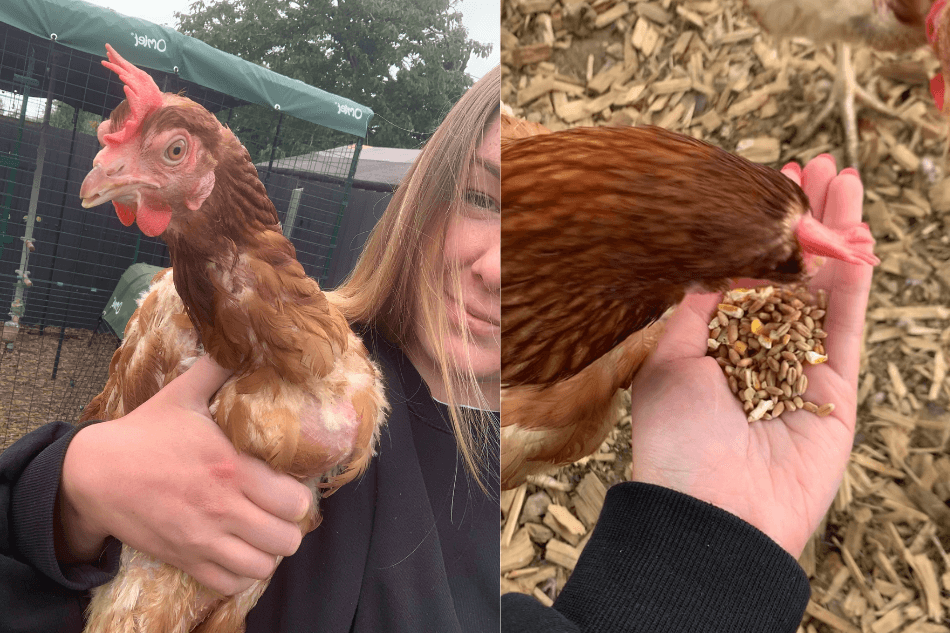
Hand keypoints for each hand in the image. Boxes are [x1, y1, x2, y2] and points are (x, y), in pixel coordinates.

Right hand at [57, 355, 312, 595]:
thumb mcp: (183, 394)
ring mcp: (203, 539)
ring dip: (268, 552)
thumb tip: (244, 337)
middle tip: (280, 513)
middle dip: (290, 527)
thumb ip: (219, 368)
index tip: (290, 486)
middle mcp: (223, 508)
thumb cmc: (144, 433)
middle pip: (286, 540)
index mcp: (231, 468)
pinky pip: (229, 584)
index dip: (300, 497)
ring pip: (262, 566)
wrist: (94, 473)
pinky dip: (240, 574)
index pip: (295, 502)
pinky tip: (238, 552)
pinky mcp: (184, 558)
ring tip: (262, 533)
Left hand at [628, 155, 871, 556]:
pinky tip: (859, 238)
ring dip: (835, 235)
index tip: (766, 183)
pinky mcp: (836, 389)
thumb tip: (703, 258)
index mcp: (713, 343)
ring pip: (823, 289)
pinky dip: (854, 281)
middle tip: (815, 166)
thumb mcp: (669, 360)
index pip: (743, 273)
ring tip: (843, 181)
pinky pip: (847, 325)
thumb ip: (693, 308)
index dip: (757, 230)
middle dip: (802, 220)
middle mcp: (758, 350)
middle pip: (789, 271)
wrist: (711, 511)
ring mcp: (800, 367)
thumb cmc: (676, 439)